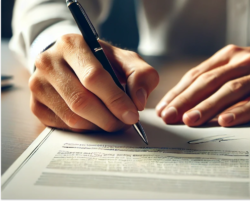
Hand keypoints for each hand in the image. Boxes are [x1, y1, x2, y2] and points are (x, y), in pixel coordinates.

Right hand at [30, 34, 158, 131]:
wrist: (73, 64)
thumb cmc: (103, 62)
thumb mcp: (126, 61)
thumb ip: (141, 75)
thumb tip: (138, 102)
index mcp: (71, 44)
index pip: (94, 77)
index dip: (116, 100)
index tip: (133, 115)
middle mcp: (48, 62)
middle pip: (81, 101)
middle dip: (109, 118)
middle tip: (126, 123)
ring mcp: (38, 85)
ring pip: (72, 118)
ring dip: (99, 126)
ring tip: (114, 121)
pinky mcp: (36, 105)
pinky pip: (64, 127)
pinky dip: (85, 129)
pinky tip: (96, 121)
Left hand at [156, 44, 249, 126]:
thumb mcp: (234, 68)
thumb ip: (212, 81)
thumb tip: (182, 102)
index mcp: (228, 56)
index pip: (197, 74)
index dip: (178, 92)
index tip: (164, 108)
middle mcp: (244, 62)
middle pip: (210, 81)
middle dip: (187, 100)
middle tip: (170, 116)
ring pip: (231, 90)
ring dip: (208, 106)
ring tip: (191, 120)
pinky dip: (241, 111)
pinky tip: (225, 121)